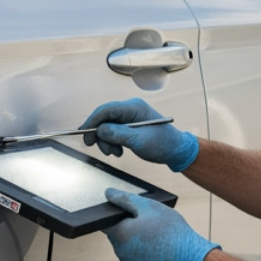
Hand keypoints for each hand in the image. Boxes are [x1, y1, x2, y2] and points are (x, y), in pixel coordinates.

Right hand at [80, 98, 198, 171]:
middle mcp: (130, 109)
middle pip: (104, 118)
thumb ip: (118, 134)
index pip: (106, 109)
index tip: (85, 134)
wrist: (175, 150)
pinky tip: (118, 151)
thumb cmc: (162, 143)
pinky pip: (113, 131)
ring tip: (115, 153)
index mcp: (134, 107)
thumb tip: (99, 130)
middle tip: (98, 148)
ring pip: (107, 126)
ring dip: (106, 141)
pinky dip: (112, 142)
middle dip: (100, 134)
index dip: (93, 121)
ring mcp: (129, 117)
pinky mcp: (129, 126)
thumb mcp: (139, 140)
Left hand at [104, 189, 218, 260]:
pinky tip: (156, 244)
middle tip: (149, 221)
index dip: (119, 214)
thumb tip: (108, 193)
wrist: (188, 257)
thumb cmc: (170, 230)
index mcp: (119, 234)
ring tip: (154, 233)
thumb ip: (125, 199)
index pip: (106, 220)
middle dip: (129, 225)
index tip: (134, 212)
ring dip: (135, 237)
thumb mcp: (149, 207)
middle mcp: (119, 250)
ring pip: (126, 244)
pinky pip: (134, 254)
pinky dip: (141, 248)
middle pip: (117, 232)